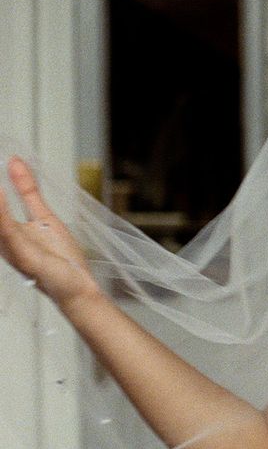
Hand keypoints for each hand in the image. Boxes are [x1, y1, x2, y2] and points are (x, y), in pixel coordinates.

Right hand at [0, 157, 100, 307]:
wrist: (79, 287)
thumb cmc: (61, 258)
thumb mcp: (44, 215)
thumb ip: (27, 191)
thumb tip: (15, 162)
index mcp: (6, 231)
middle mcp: (3, 240)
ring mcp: (11, 248)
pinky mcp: (24, 255)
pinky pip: (8, 230)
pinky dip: (1, 212)